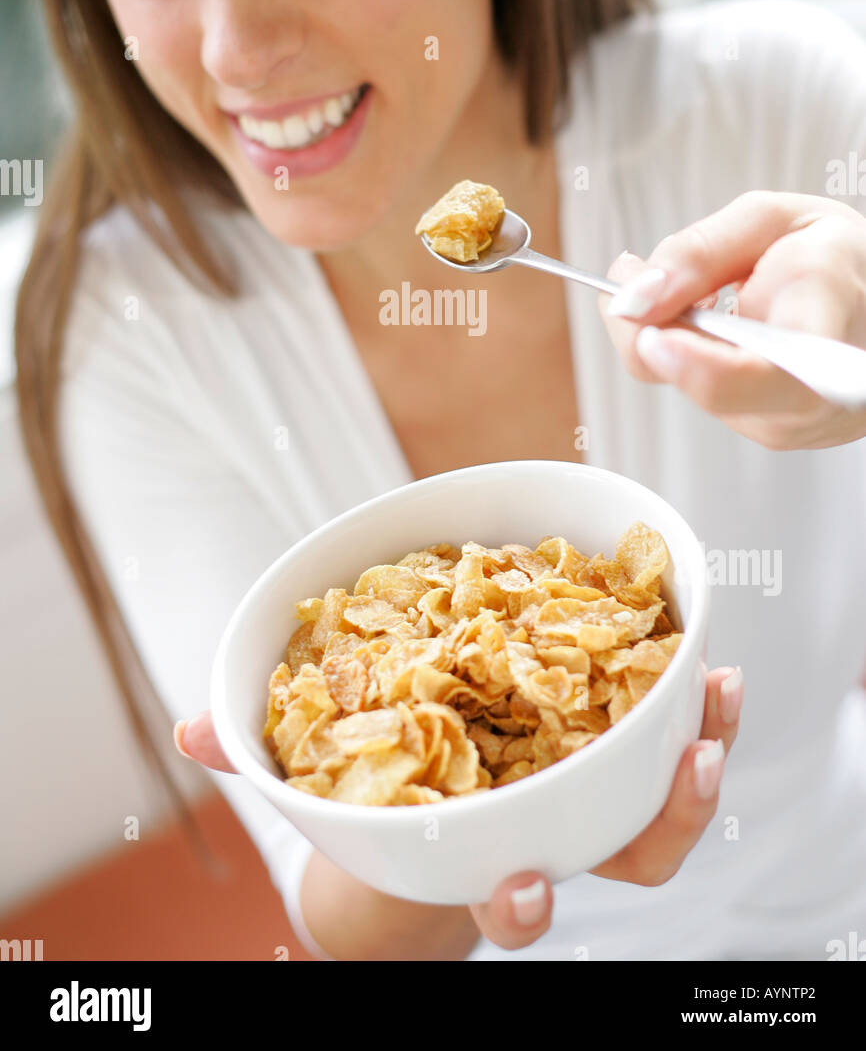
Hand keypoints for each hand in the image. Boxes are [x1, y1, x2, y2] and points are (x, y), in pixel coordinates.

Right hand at [174, 664, 742, 951]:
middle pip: (624, 858)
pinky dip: (688, 700)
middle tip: (690, 771)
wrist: (428, 808)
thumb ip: (266, 759)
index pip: (511, 900)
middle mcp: (553, 836)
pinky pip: (665, 731)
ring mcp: (591, 793)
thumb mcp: (325, 787)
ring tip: (717, 688)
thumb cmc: (382, 801)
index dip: (521, 903)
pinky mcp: (611, 735)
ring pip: (664, 801)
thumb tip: (192, 730)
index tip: (522, 891)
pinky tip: (703, 655)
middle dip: (661, 826)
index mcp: (482, 858)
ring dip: (698, 749)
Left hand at [599, 190, 865, 449]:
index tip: (653, 336)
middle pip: (719, 391)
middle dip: (656, 339)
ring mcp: (803, 421)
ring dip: (672, 343)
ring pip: (703, 395)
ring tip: (688, 292)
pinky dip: (693, 359)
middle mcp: (823, 386)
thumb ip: (699, 252)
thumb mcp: (771, 220)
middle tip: (629, 285)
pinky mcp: (782, 431)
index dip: (704, 365)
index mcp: (832, 313)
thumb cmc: (836, 255)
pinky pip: (713, 400)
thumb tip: (635, 296)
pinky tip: (711, 324)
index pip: (772, 368)